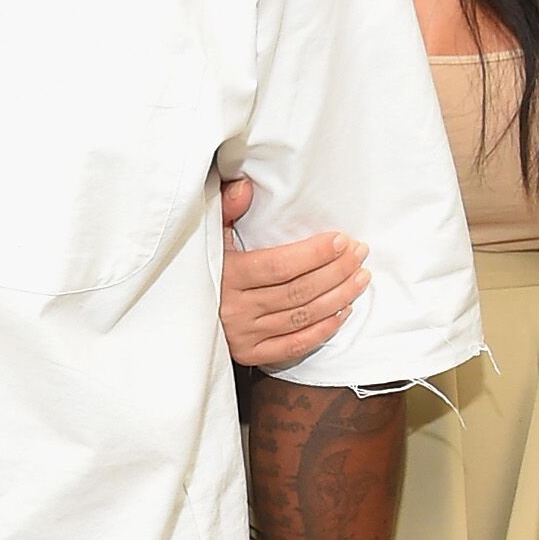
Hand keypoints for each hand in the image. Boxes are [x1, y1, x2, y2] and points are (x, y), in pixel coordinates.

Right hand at [219, 177, 369, 367]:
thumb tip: (245, 185)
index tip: (341, 240)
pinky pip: (294, 345)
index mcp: (226, 276)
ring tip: (360, 277)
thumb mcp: (208, 234)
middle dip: (336, 271)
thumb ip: (227, 208)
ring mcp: (243, 335)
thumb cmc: (201, 266)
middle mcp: (235, 309)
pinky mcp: (250, 354)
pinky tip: (343, 311)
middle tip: (359, 254)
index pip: (280, 266)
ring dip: (337, 297)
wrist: (178, 312)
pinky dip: (323, 330)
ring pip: (301, 317)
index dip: (314, 254)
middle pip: (297, 291)